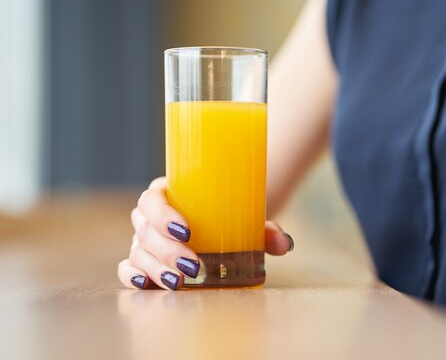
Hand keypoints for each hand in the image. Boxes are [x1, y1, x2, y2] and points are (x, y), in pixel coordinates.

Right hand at [117, 177, 293, 289]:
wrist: (224, 223)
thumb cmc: (230, 216)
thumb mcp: (247, 218)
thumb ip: (265, 230)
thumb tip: (284, 243)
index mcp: (168, 194)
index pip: (152, 199)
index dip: (163, 215)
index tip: (187, 230)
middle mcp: (150, 216)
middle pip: (145, 230)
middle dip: (167, 250)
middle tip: (193, 265)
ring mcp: (144, 240)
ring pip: (138, 251)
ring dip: (156, 268)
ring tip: (179, 282)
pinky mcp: (143, 260)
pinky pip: (127, 268)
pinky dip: (133, 277)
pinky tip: (147, 285)